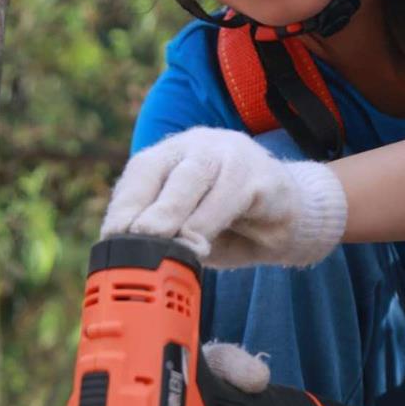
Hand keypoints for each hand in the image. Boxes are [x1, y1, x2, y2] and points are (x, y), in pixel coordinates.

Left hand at [101, 127, 346, 267]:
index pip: (140, 172)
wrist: (292, 216)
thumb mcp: (190, 231)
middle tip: (135, 239)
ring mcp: (232, 154)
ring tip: (165, 244)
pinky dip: (211, 220)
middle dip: (148, 208)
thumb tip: (134, 258)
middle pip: (164, 170)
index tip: (112, 236)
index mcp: (173, 156)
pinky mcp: (262, 175)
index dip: (124, 204)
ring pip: (196, 177)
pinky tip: (201, 244)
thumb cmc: (232, 224)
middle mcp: (199, 147)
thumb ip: (166, 236)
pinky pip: (233, 193)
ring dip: (176, 213)